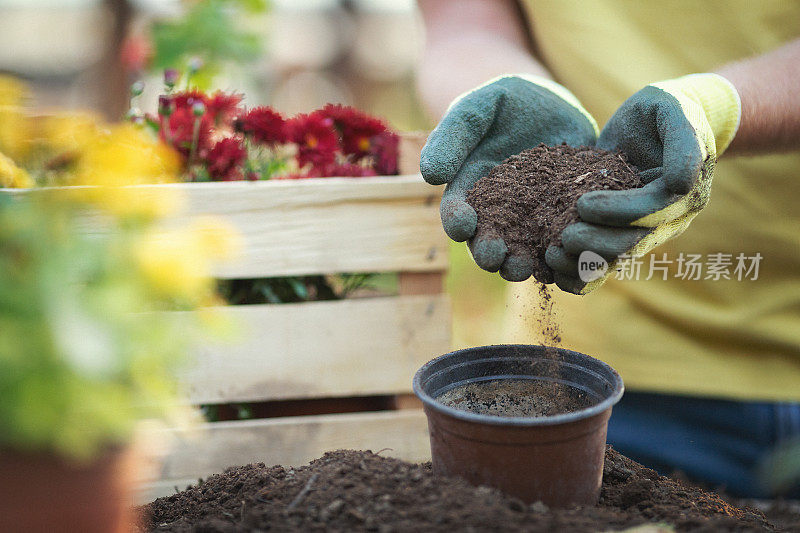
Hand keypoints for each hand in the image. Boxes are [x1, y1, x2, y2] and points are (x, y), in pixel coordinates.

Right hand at [420, 74, 597, 280]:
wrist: (551, 105)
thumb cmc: (504, 104)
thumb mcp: (475, 110)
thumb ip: (451, 137)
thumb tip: (430, 175)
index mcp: (469, 193)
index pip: (457, 213)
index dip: (457, 221)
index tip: (463, 224)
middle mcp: (497, 215)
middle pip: (487, 242)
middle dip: (489, 253)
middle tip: (495, 257)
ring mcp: (530, 221)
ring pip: (523, 252)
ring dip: (522, 264)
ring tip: (526, 267)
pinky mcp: (562, 220)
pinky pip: (561, 246)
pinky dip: (563, 259)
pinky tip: (567, 262)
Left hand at [545, 73, 740, 293]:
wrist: (656, 124)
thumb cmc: (665, 110)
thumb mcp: (674, 110)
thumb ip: (683, 141)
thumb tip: (680, 183)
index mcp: (686, 192)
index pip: (652, 210)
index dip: (618, 211)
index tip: (581, 204)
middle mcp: (669, 219)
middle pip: (633, 243)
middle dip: (595, 244)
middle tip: (561, 238)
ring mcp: (646, 232)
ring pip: (618, 261)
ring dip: (584, 265)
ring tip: (550, 255)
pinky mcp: (622, 234)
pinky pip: (604, 264)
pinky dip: (579, 275)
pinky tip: (552, 271)